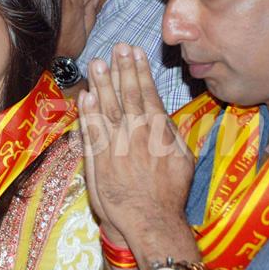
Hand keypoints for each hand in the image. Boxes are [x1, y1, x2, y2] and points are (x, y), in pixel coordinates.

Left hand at [78, 44, 193, 247]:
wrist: (151, 222)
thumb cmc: (170, 193)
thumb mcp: (183, 160)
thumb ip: (172, 133)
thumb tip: (163, 112)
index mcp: (158, 132)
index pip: (147, 94)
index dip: (139, 71)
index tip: (135, 52)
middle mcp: (137, 135)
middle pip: (127, 96)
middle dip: (121, 69)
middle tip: (116, 47)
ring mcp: (116, 147)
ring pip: (107, 110)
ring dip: (102, 85)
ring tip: (97, 63)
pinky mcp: (99, 161)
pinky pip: (92, 133)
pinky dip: (88, 114)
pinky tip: (85, 97)